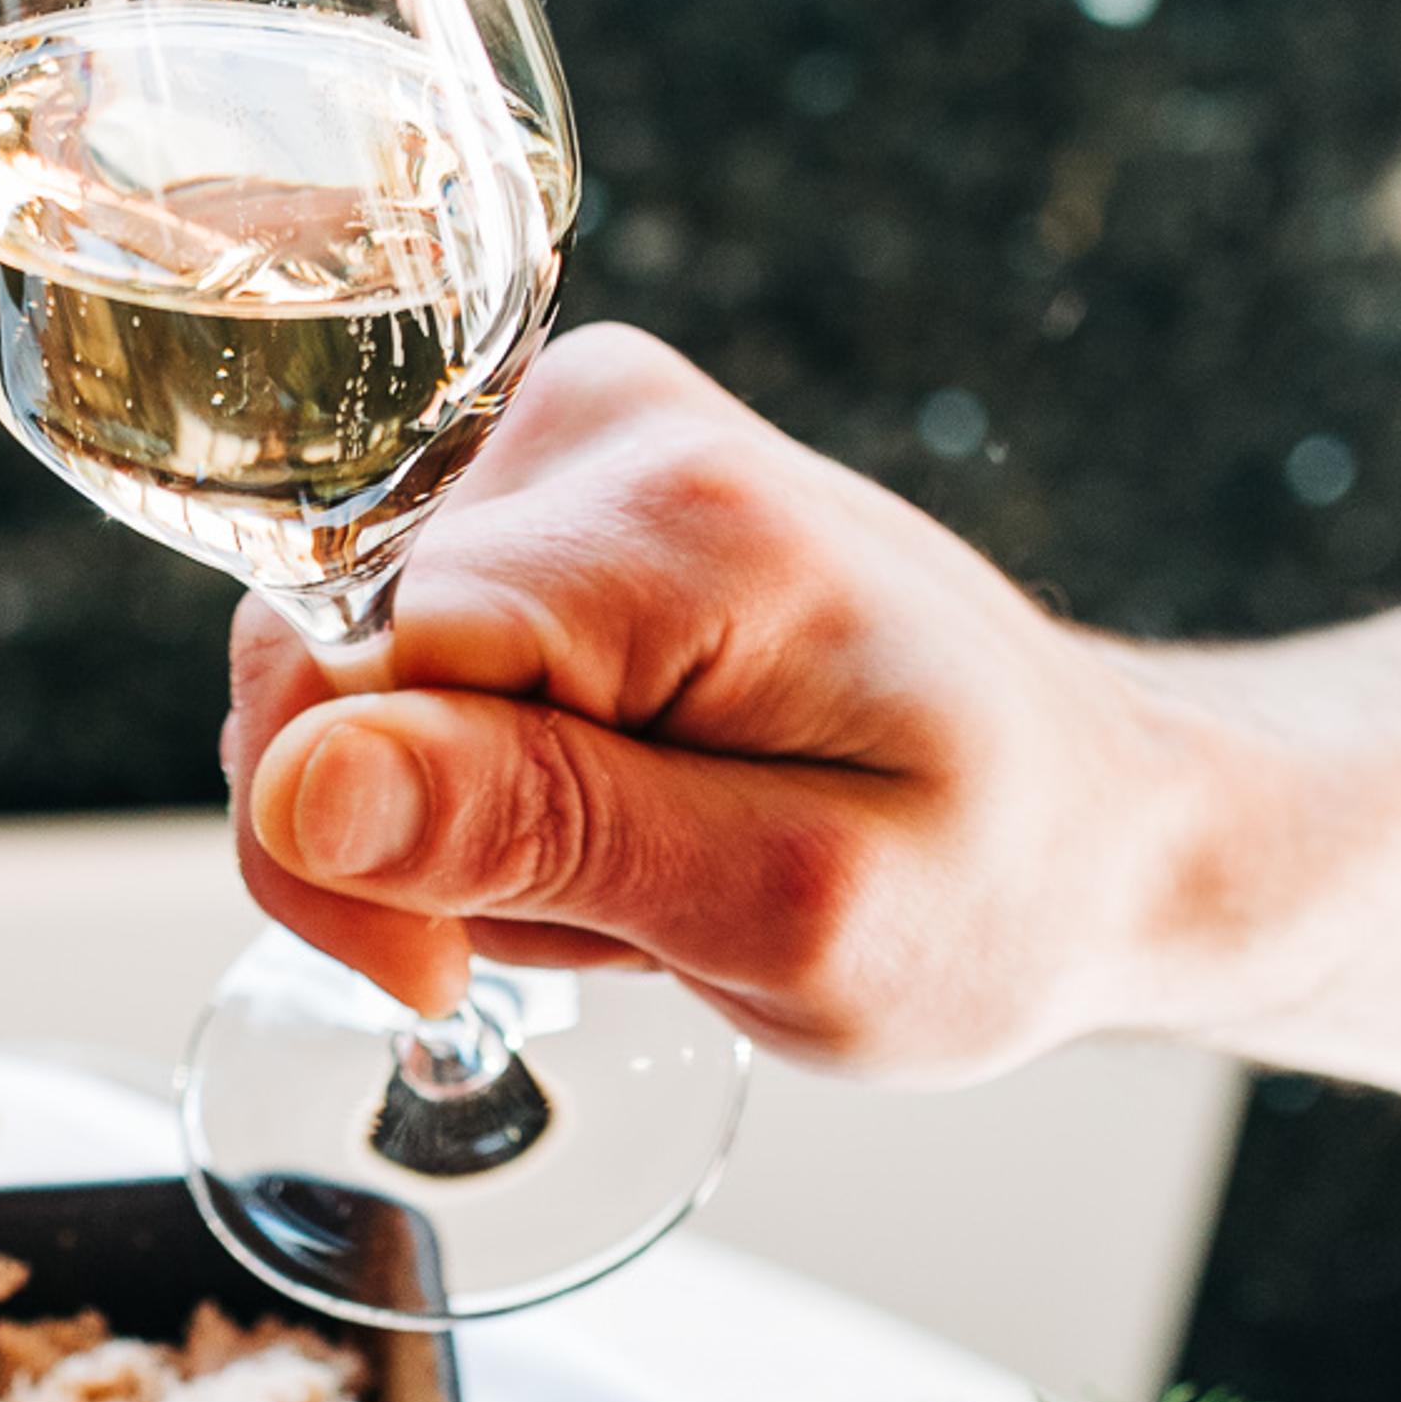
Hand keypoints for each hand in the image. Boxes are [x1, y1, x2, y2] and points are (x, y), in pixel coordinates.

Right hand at [225, 325, 1217, 1073]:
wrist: (1100, 824)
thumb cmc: (990, 889)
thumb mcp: (787, 913)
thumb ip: (538, 836)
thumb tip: (300, 787)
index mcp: (672, 521)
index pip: (336, 670)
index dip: (345, 857)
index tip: (446, 980)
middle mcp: (603, 421)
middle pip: (322, 664)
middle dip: (416, 846)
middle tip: (616, 918)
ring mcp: (576, 434)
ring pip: (348, 675)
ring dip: (458, 825)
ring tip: (639, 868)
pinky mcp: (558, 483)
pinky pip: (401, 657)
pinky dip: (483, 775)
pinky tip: (617, 807)